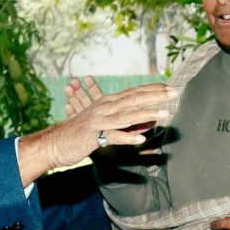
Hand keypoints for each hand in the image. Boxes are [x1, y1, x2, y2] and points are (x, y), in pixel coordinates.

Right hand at [17, 78, 176, 184]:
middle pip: (134, 99)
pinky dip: (126, 138)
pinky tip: (140, 140)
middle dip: (156, 95)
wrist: (54, 143)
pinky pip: (112, 137)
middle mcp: (104, 108)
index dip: (153, 89)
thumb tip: (152, 119)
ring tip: (165, 113)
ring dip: (147, 113)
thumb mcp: (107, 124)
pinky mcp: (93, 136)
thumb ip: (128, 121)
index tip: (170, 87)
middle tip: (175, 92)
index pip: (134, 92)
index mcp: (108, 102)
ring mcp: (99, 121)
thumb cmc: (82, 133)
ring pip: (126, 116)